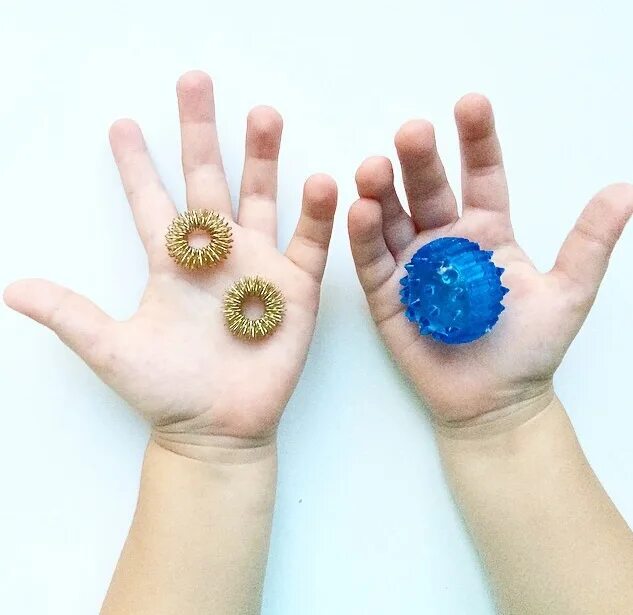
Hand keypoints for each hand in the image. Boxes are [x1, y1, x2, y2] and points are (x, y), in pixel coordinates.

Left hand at [4, 70, 336, 442]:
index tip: (123, 124)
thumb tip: (11, 289)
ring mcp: (258, 266)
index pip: (152, 202)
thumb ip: (70, 315)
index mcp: (172, 263)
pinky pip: (309, 244)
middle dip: (202, 133)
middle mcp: (217, 254)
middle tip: (197, 83)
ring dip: (263, 158)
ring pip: (262, 199)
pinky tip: (321, 181)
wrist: (217, 429)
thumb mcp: (112, 350)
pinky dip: (316, 215)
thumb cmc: (166, 391)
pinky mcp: (295, 289)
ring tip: (264, 115)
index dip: (136, 165)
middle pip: (208, 181)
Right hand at [348, 94, 630, 423]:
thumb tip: (625, 190)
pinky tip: (361, 210)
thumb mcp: (568, 294)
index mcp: (486, 231)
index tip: (469, 104)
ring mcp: (412, 266)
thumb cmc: (529, 350)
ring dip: (381, 191)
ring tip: (373, 168)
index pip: (481, 175)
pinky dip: (364, 236)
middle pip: (429, 191)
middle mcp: (444, 241)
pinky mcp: (386, 295)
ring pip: (393, 219)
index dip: (476, 141)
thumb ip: (589, 243)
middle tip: (411, 133)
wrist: (493, 402)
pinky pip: (372, 261)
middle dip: (419, 161)